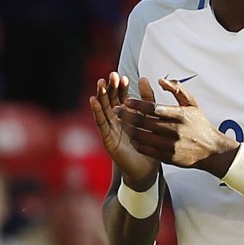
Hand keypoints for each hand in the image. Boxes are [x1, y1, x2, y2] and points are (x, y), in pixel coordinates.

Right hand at [90, 72, 158, 189]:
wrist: (147, 169)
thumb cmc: (148, 144)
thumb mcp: (150, 117)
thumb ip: (147, 99)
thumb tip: (144, 77)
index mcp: (126, 114)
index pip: (120, 96)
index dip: (120, 87)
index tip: (123, 77)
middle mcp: (115, 120)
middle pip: (110, 100)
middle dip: (109, 87)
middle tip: (110, 76)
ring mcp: (110, 129)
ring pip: (103, 109)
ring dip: (100, 96)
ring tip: (100, 83)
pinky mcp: (107, 139)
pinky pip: (101, 124)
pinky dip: (97, 112)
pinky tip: (93, 101)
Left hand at [115, 78, 238, 176]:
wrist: (210, 150)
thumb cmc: (199, 123)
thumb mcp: (192, 103)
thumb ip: (177, 89)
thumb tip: (160, 80)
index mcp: (180, 115)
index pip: (154, 108)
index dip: (138, 104)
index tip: (126, 100)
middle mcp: (175, 131)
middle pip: (145, 122)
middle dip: (127, 115)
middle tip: (115, 110)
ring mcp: (171, 146)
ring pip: (143, 137)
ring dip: (129, 129)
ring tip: (120, 123)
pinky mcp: (169, 158)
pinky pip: (147, 150)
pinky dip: (137, 143)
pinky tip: (131, 137)